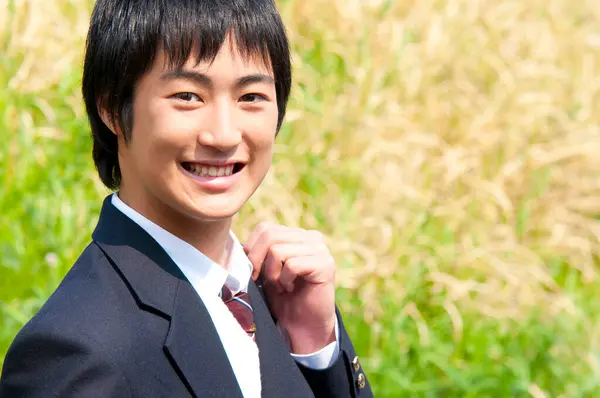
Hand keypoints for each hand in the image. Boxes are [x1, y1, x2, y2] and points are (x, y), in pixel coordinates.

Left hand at [244, 223, 336, 354]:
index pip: (265, 228)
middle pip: (270, 235)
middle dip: (257, 260)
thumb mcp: (266, 269)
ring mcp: (321, 249)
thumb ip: (259, 252)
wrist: (302, 325)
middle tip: (261, 280)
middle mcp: (311, 237)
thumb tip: (239, 244)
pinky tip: (291, 289)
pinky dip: (284, 280)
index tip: (252, 271)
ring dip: (272, 274)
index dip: (251, 249)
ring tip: (281, 286)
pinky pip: (292, 265)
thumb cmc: (282, 297)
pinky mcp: (326, 264)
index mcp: (297, 234)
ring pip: (278, 250)